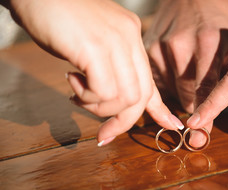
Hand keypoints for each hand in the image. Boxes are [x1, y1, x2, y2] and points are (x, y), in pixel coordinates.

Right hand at [6, 0, 183, 144]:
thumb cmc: (56, 17)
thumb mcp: (92, 44)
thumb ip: (107, 66)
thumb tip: (111, 97)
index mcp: (131, 36)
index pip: (151, 81)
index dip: (160, 109)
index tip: (170, 126)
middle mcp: (129, 38)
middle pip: (141, 96)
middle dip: (123, 122)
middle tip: (104, 133)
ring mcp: (114, 41)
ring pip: (125, 98)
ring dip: (98, 108)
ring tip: (77, 92)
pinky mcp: (95, 47)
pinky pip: (102, 91)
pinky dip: (86, 96)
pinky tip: (71, 79)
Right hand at [143, 0, 227, 146]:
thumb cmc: (215, 20)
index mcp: (207, 42)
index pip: (205, 90)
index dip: (204, 115)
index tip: (200, 136)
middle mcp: (179, 46)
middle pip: (186, 97)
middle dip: (195, 107)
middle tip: (200, 110)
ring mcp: (159, 48)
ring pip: (171, 93)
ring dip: (182, 95)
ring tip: (190, 80)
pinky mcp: (147, 51)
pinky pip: (158, 83)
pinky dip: (169, 86)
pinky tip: (176, 74)